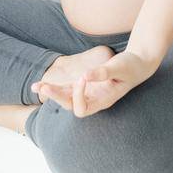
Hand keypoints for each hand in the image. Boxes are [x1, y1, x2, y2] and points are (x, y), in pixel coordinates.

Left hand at [34, 49, 157, 117]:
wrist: (137, 65)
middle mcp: (94, 101)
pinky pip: (67, 90)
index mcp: (103, 100)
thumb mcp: (120, 67)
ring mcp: (89, 94)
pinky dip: (55, 87)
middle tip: (43, 88)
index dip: (78, 95)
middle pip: (70, 106)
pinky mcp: (85, 86)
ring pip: (66, 99)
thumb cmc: (130, 66)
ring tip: (35, 87)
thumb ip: (103, 72)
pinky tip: (41, 84)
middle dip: (56, 97)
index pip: (83, 107)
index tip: (82, 76)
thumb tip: (85, 75)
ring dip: (52, 93)